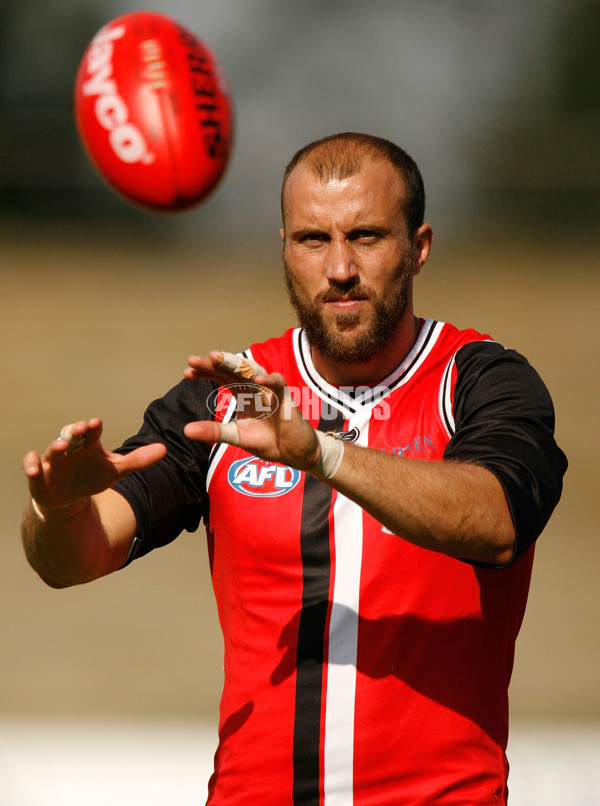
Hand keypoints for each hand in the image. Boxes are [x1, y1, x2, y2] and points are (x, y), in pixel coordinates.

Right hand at [22, 417, 165, 511]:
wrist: (70, 496)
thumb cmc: (93, 476)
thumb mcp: (117, 470)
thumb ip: (138, 459)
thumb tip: (164, 449)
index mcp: (88, 443)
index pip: (91, 431)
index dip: (92, 427)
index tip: (96, 423)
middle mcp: (70, 447)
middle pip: (71, 435)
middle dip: (74, 431)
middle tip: (80, 428)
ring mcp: (53, 460)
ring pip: (52, 450)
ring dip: (55, 447)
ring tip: (60, 447)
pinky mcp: (39, 473)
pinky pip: (31, 466)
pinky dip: (30, 466)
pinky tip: (34, 470)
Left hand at [183, 352, 320, 470]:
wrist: (295, 453)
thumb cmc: (268, 441)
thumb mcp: (236, 437)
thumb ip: (214, 432)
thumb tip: (186, 430)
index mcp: (242, 394)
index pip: (221, 377)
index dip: (205, 373)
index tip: (186, 372)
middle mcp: (254, 388)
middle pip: (232, 370)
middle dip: (214, 364)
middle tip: (193, 360)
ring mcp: (270, 391)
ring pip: (252, 371)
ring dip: (235, 364)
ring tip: (217, 357)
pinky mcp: (286, 398)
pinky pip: (278, 384)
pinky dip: (269, 380)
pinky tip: (257, 379)